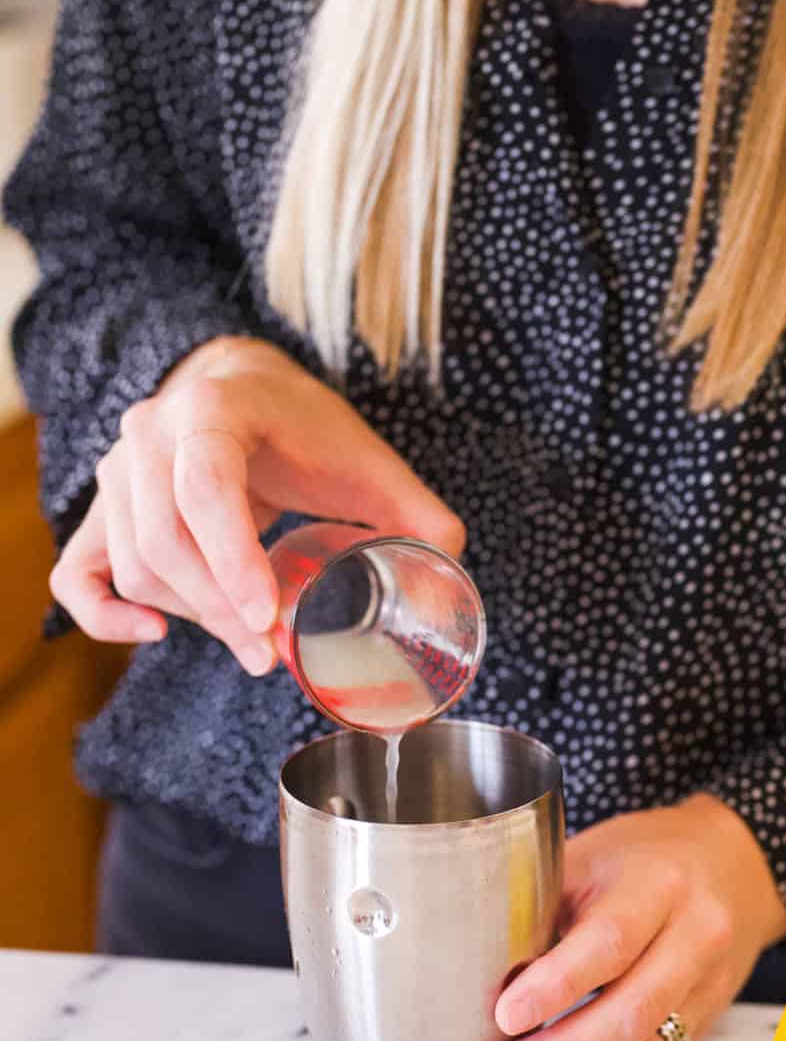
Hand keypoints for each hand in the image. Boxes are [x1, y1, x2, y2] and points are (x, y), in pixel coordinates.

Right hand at [50, 336, 463, 673]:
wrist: (242, 386)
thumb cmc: (304, 425)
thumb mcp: (366, 458)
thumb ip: (416, 511)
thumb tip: (453, 564)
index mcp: (216, 411)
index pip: (205, 487)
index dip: (232, 559)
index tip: (269, 619)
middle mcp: (151, 434)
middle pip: (163, 540)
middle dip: (221, 608)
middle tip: (271, 654)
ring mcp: (117, 470)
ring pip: (133, 563)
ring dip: (191, 616)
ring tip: (251, 643)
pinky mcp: (103, 509)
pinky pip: (77, 572)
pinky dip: (103, 612)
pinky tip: (154, 633)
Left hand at [485, 794, 785, 1040]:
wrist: (732, 865)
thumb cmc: (642, 857)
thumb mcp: (592, 856)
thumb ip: (541, 904)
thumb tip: (470, 968)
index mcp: (659, 885)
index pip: (610, 942)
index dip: (556, 984)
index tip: (504, 1016)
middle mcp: (695, 938)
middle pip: (630, 1012)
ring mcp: (704, 988)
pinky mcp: (702, 1024)